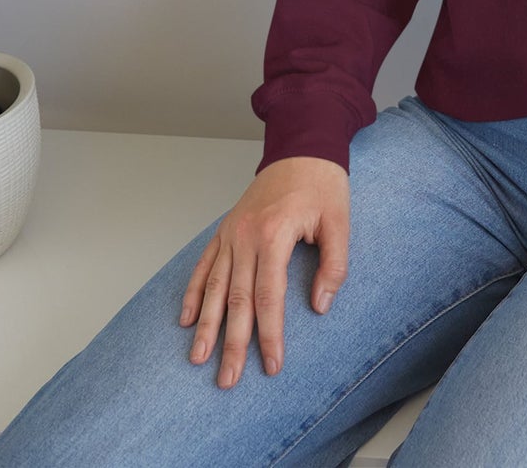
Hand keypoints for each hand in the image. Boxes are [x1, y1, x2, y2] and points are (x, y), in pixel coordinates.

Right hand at [180, 155, 348, 388]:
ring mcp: (232, 232)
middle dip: (231, 342)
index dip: (270, 334)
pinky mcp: (226, 229)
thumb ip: (334, 265)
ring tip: (198, 359)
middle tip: (227, 379)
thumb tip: (319, 306)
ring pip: (213, 286)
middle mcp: (246, 236)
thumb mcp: (339, 222)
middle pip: (236, 299)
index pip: (269, 296)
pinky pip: (204, 264)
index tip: (271, 364)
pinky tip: (186, 318)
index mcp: (274, 235)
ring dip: (205, 325)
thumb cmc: (323, 184)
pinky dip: (193, 292)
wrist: (302, 146)